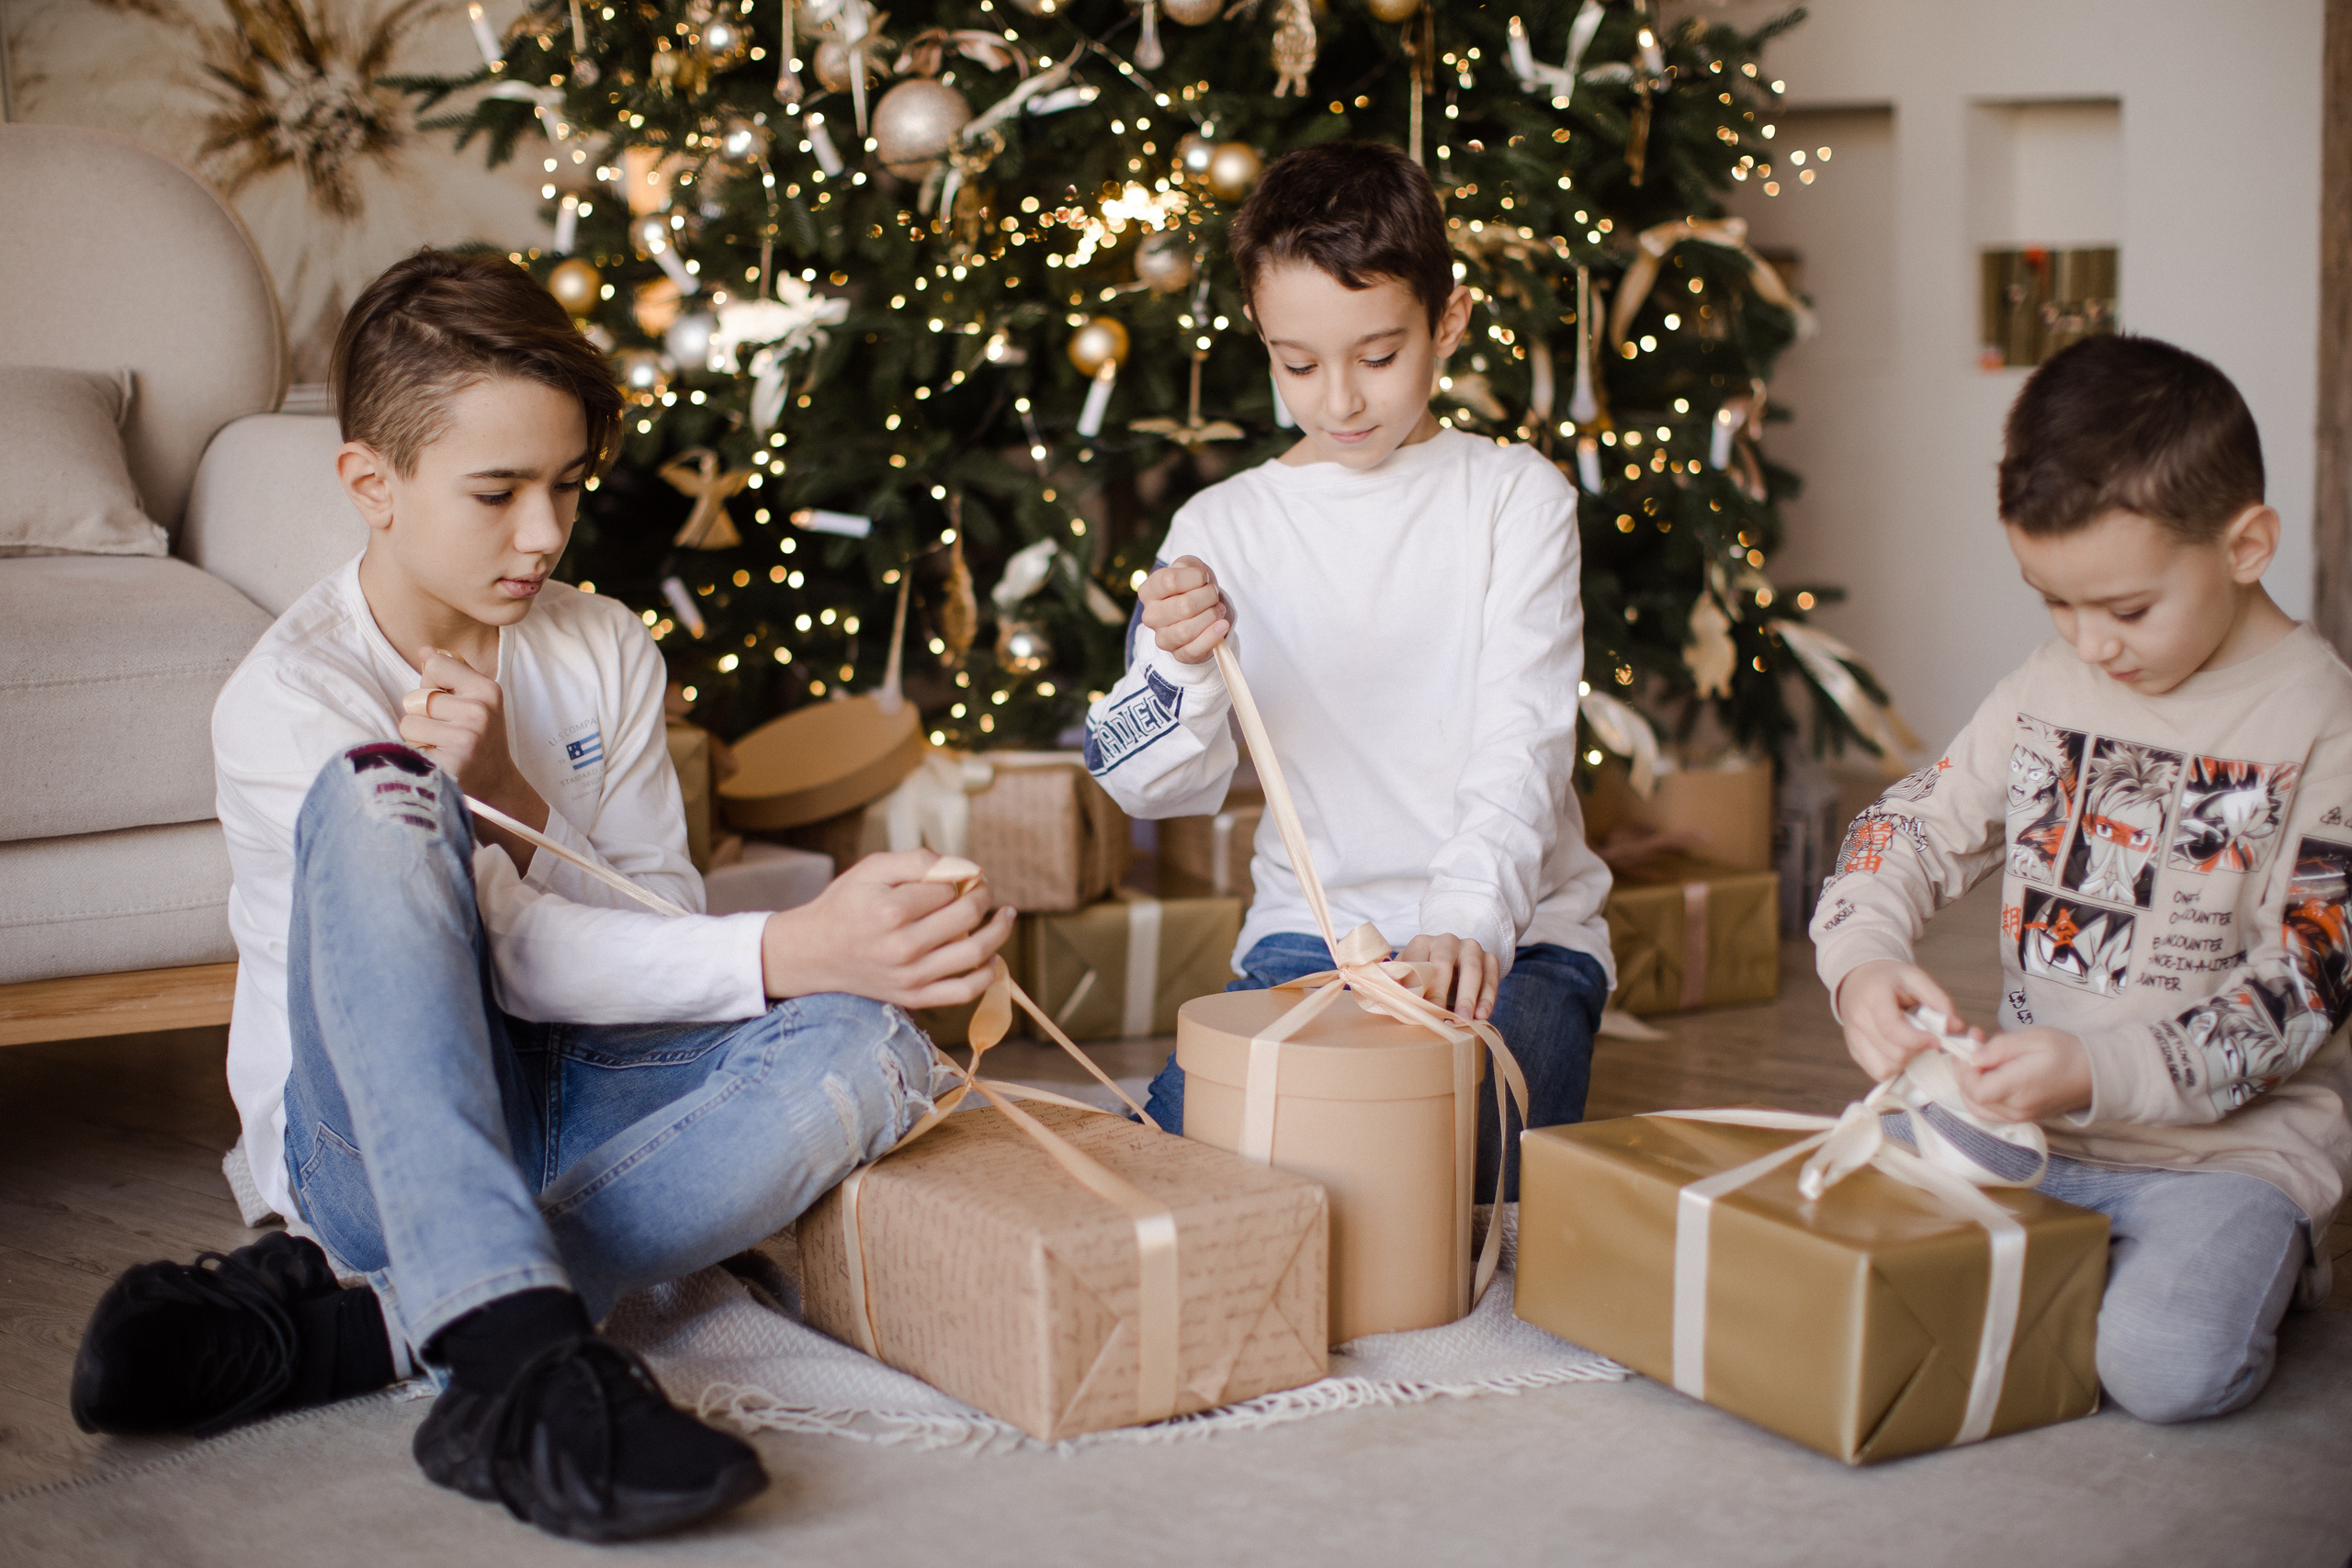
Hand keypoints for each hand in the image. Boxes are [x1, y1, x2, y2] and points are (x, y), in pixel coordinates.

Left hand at [400, 648, 548, 868]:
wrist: (496, 789)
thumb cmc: (480, 740)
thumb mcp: (478, 701)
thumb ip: (452, 673)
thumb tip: (424, 650)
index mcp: (488, 691)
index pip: (434, 665)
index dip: (432, 687)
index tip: (451, 706)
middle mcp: (479, 712)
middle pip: (415, 698)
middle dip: (423, 718)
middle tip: (447, 735)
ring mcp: (465, 739)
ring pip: (407, 724)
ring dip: (417, 740)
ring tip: (440, 750)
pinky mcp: (449, 764)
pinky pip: (408, 748)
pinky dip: (417, 757)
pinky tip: (438, 763)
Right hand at [760, 849, 1016, 1008]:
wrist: (813, 954)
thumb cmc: (845, 905)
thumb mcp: (872, 869)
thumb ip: (919, 860)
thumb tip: (967, 868)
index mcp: (890, 911)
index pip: (948, 889)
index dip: (960, 878)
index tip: (959, 876)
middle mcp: (902, 947)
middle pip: (967, 918)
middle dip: (983, 897)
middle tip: (982, 890)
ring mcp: (909, 977)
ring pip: (976, 955)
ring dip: (999, 931)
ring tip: (1005, 916)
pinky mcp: (914, 997)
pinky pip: (964, 991)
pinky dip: (988, 973)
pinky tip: (992, 955)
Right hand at [1138, 555, 1229, 663]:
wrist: (1204, 610)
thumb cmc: (1194, 587)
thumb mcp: (1190, 568)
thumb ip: (1189, 565)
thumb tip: (1198, 579)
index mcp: (1149, 591)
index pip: (1170, 581)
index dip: (1195, 577)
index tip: (1203, 578)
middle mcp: (1151, 616)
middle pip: (1184, 606)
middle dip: (1208, 597)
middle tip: (1214, 595)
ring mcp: (1162, 637)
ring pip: (1186, 630)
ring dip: (1211, 617)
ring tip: (1218, 610)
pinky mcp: (1178, 654)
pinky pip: (1194, 649)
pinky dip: (1212, 636)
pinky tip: (1222, 625)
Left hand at [1400, 933, 1499, 1021]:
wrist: (1453, 963)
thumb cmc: (1424, 976)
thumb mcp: (1408, 976)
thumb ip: (1397, 986)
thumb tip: (1386, 1001)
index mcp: (1421, 942)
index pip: (1417, 962)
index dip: (1415, 986)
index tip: (1413, 1008)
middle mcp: (1447, 940)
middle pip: (1443, 963)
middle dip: (1440, 991)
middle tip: (1438, 1016)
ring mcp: (1471, 947)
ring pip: (1472, 970)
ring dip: (1468, 998)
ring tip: (1464, 1020)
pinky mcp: (1490, 958)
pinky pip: (1492, 978)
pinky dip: (1487, 999)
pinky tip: (1481, 1016)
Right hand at [1833, 959, 1982, 1080]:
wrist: (1858, 980)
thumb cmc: (1890, 979)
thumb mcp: (1916, 978)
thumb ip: (1938, 1000)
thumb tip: (1956, 1026)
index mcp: (1873, 997)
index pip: (1892, 1029)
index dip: (1918, 1040)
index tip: (1937, 1040)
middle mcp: (1857, 1019)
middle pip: (1893, 1053)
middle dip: (1917, 1050)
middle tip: (1926, 1038)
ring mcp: (1852, 1037)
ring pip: (1885, 1067)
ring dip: (1906, 1061)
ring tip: (1911, 1044)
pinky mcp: (1854, 1051)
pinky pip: (1878, 1072)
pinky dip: (1894, 1067)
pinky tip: (1900, 1050)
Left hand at [1952, 1027, 2092, 1122]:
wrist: (2096, 1074)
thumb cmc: (2067, 1052)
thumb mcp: (2034, 1038)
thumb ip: (2001, 1048)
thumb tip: (1975, 1057)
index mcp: (2019, 1089)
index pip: (1975, 1089)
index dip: (1964, 1069)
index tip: (1970, 1047)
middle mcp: (2017, 1109)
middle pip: (1972, 1099)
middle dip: (1965, 1072)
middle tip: (1973, 1046)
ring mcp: (2020, 1117)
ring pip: (1978, 1107)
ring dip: (1972, 1083)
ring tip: (1983, 1057)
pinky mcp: (2023, 1117)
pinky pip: (1991, 1110)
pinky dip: (1983, 1093)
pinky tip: (1992, 1072)